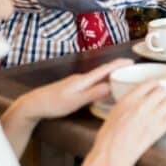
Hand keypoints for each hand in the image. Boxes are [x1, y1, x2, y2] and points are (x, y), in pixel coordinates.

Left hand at [16, 58, 133, 121]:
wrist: (33, 105)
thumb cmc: (51, 104)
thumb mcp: (74, 101)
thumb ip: (92, 94)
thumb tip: (110, 86)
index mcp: (83, 80)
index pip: (105, 69)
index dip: (119, 64)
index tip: (131, 61)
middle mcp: (82, 79)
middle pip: (103, 71)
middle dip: (119, 69)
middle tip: (133, 72)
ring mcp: (77, 83)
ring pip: (98, 78)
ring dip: (111, 77)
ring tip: (122, 80)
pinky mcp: (74, 88)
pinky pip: (93, 83)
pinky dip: (102, 83)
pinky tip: (103, 90)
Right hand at [90, 80, 165, 165]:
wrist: (112, 154)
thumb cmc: (109, 136)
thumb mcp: (115, 111)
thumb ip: (129, 102)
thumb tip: (140, 98)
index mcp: (129, 100)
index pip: (150, 82)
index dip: (155, 85)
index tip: (155, 88)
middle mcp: (142, 106)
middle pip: (163, 90)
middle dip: (163, 94)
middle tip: (160, 99)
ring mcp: (152, 117)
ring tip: (165, 108)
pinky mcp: (160, 129)